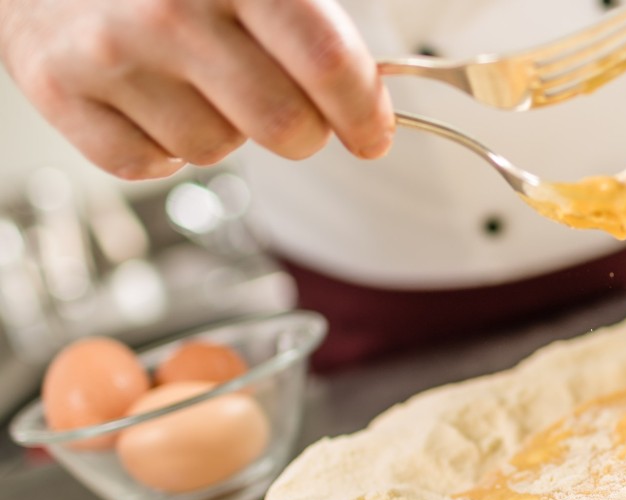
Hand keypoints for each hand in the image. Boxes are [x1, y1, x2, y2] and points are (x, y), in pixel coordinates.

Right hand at [0, 0, 394, 179]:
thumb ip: (309, 21)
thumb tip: (374, 85)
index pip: (327, 62)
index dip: (364, 112)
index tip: (372, 134)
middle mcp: (169, 10)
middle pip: (284, 125)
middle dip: (301, 131)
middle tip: (287, 110)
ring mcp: (110, 53)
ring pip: (216, 150)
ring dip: (221, 129)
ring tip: (193, 79)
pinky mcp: (60, 91)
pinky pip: (151, 166)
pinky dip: (160, 146)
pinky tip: (149, 97)